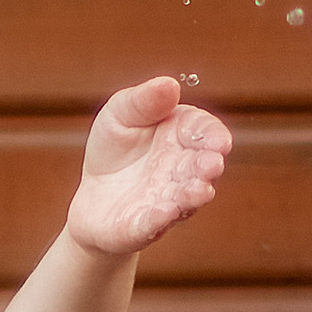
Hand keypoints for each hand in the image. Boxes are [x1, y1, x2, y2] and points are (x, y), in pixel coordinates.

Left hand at [66, 76, 229, 260]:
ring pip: (186, 199)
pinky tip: (166, 211)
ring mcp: (167, 200)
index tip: (218, 140)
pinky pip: (153, 223)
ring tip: (200, 189)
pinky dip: (160, 219)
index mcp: (181, 136)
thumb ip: (144, 100)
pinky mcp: (143, 226)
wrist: (93, 197)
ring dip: (193, 194)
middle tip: (213, 164)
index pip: (204, 131)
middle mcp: (181, 170)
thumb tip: (170, 85)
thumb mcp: (120, 114)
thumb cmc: (114, 149)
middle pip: (200, 167)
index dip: (212, 135)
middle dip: (208, 166)